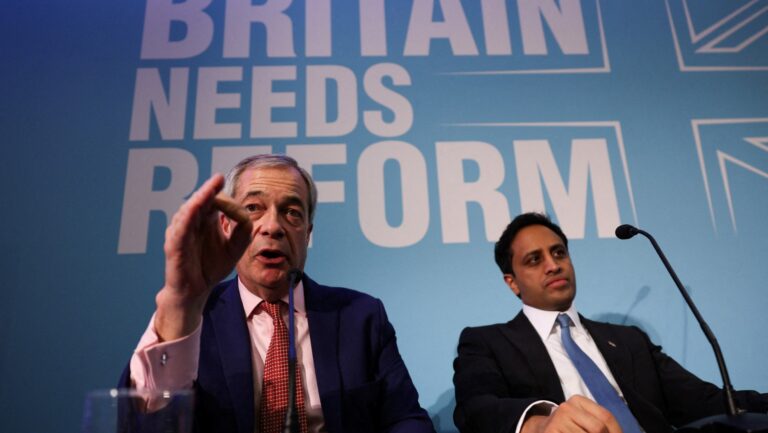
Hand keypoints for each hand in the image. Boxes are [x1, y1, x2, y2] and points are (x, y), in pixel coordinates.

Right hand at [154, 174, 251, 340]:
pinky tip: (195, 208)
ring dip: (198, 200)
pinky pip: (179, 229)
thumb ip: (243, 230)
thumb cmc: (211, 266)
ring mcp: (180, 233)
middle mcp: (191, 222)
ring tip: (208, 190)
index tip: (239, 210)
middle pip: (199, 200)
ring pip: (187, 211)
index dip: (226, 201)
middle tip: (218, 178)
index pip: (215, 202)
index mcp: (205, 219)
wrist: (196, 291)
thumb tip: (244, 214)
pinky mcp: (173, 246)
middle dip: (208, 190)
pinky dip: (186, 218)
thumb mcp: (235, 247)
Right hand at [522, 396, 621, 432]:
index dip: (617, 432)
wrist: (541, 430)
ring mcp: (557, 420)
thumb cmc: (569, 427)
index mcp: (578, 401)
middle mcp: (567, 407)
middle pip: (598, 428)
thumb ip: (601, 425)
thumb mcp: (584, 419)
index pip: (606, 416)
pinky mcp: (551, 432)